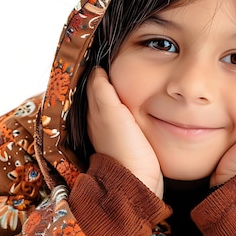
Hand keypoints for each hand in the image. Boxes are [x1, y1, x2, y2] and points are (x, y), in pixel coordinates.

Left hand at [86, 67, 163, 196]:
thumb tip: (97, 70)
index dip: (100, 69)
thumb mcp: (111, 114)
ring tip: (133, 78)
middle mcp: (101, 122)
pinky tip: (141, 105)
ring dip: (121, 93)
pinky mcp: (130, 141)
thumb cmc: (124, 148)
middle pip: (103, 93)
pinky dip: (130, 107)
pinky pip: (127, 117)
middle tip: (123, 61)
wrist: (138, 182)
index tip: (110, 53)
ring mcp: (115, 132)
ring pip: (115, 105)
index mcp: (94, 113)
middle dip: (110, 78)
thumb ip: (102, 92)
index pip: (94, 83)